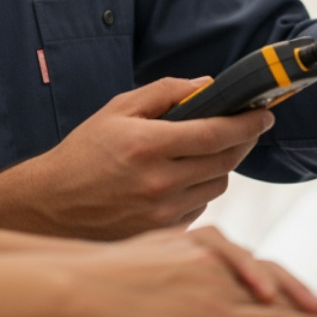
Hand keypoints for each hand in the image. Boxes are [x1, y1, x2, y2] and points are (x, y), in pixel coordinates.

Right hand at [21, 77, 274, 239]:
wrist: (52, 205)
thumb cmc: (84, 152)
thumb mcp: (117, 109)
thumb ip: (165, 93)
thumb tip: (207, 85)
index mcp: (146, 145)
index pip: (215, 133)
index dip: (246, 123)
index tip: (263, 113)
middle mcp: (158, 182)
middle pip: (225, 161)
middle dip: (243, 140)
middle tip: (248, 126)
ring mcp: (162, 212)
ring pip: (218, 185)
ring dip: (222, 165)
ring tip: (206, 151)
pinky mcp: (163, 232)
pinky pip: (201, 205)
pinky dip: (201, 188)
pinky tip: (183, 176)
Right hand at [58, 227, 316, 316]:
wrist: (77, 286)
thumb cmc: (93, 275)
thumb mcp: (137, 254)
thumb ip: (166, 259)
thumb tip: (175, 275)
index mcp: (194, 243)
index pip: (246, 260)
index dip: (275, 280)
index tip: (293, 293)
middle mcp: (213, 259)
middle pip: (270, 276)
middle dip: (305, 297)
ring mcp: (217, 287)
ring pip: (279, 298)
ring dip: (314, 312)